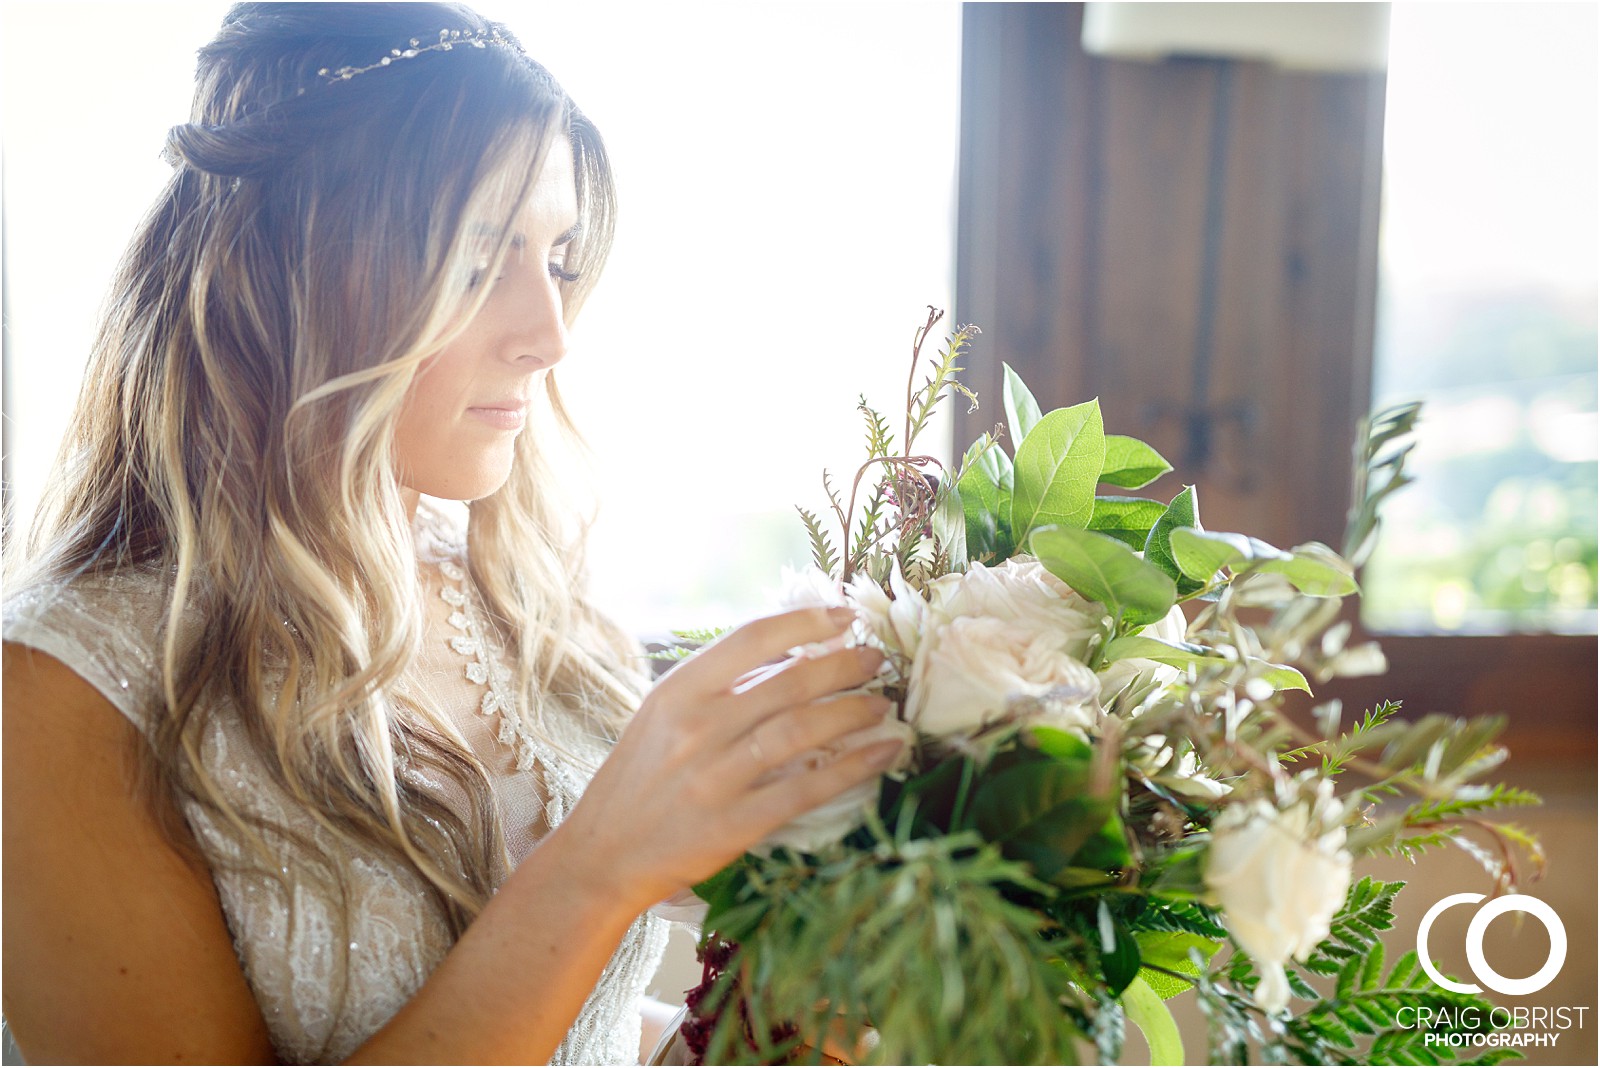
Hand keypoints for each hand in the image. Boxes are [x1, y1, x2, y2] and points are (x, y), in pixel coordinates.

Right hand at [557, 606, 900, 909]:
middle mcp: (697, 728)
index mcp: (678, 692)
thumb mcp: (663, 715)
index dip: (805, 621)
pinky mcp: (735, 824)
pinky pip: (807, 789)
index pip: (751, 638)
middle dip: (843, 665)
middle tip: (876, 660)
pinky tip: (882, 754)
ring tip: (883, 706)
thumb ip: (718, 685)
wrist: (604, 853)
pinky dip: (853, 767)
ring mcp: (716, 777)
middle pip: (789, 683)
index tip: (844, 615)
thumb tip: (790, 651)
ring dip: (853, 712)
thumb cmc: (640, 777)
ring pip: (802, 730)